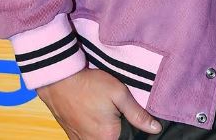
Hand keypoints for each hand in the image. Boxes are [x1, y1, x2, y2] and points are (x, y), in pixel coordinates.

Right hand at [37, 68, 161, 139]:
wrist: (60, 81)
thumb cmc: (90, 84)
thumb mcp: (119, 93)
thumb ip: (138, 113)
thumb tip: (156, 128)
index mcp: (109, 136)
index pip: (129, 139)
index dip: (134, 128)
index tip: (129, 115)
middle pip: (114, 139)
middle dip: (120, 128)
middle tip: (115, 109)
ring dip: (106, 130)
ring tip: (104, 111)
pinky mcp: (72, 137)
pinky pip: (88, 139)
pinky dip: (94, 130)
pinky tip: (95, 114)